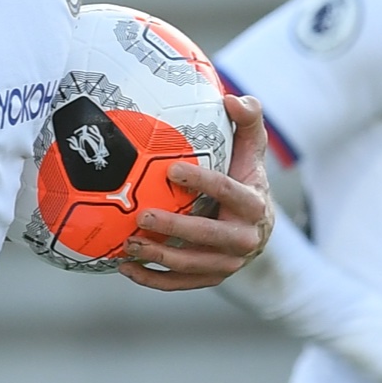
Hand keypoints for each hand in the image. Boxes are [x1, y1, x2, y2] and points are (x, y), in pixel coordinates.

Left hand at [117, 92, 277, 292]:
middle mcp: (246, 239)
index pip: (229, 191)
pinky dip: (152, 279)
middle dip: (174, 228)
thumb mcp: (251, 148)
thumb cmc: (245, 177)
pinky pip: (180, 284)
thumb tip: (232, 98)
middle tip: (141, 214)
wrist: (256, 224)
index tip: (172, 169)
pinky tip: (125, 267)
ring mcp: (229, 263)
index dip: (202, 181)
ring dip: (158, 256)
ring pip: (192, 265)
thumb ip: (248, 119)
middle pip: (208, 236)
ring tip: (128, 242)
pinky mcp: (212, 278)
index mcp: (255, 205)